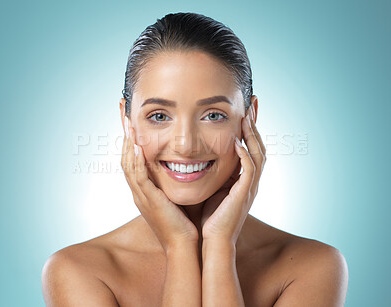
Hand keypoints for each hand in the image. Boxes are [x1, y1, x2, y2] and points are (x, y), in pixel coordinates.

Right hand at [121, 116, 198, 251]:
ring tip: (127, 122)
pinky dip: (136, 160)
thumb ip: (172, 180)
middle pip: (125, 156)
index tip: (131, 119)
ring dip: (127, 142)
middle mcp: (138, 191)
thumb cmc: (183, 222)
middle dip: (124, 133)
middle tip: (122, 111)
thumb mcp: (174, 196)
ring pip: (128, 164)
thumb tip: (182, 164)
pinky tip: (137, 145)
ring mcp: (141, 196)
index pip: (132, 158)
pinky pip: (139, 177)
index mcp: (143, 189)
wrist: (183, 245)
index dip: (130, 138)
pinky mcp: (149, 200)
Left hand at [201, 105, 265, 243]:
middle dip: (255, 125)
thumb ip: (213, 173)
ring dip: (252, 135)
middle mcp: (249, 181)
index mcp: (242, 178)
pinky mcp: (244, 194)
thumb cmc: (209, 217)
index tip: (244, 110)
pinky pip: (249, 170)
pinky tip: (237, 141)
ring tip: (246, 117)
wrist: (211, 240)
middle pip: (259, 146)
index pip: (250, 147)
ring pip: (258, 155)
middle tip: (252, 104)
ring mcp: (249, 187)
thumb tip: (199, 156)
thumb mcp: (212, 188)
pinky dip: (245, 155)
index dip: (249, 129)